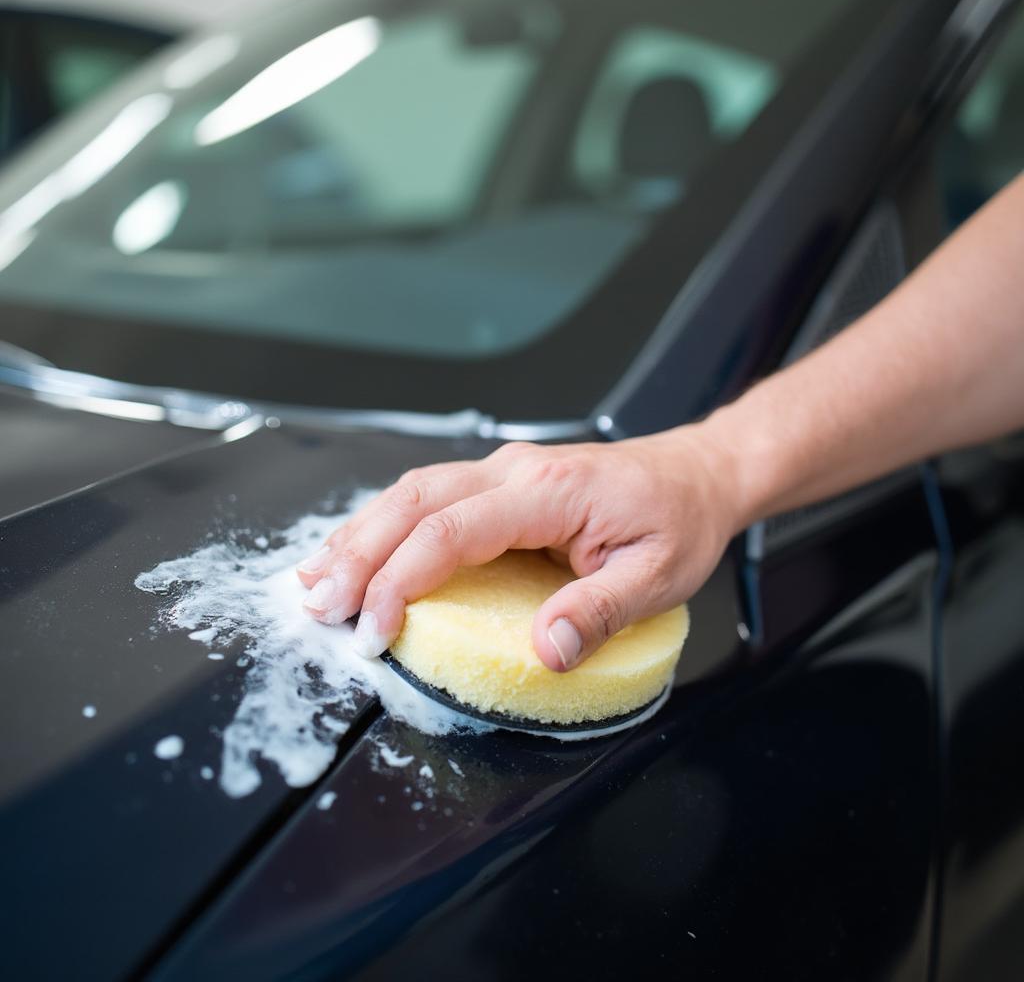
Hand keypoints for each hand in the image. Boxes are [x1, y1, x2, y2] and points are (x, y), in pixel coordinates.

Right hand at [295, 429, 742, 670]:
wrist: (697, 474)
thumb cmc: (678, 522)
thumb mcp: (657, 576)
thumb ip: (599, 612)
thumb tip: (545, 653)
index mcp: (550, 492)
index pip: (453, 530)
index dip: (402, 579)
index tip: (373, 630)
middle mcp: (516, 470)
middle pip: (415, 500)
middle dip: (358, 553)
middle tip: (317, 605)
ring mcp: (505, 469)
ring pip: (412, 490)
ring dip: (360, 533)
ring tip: (314, 578)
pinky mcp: (502, 480)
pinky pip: (430, 495)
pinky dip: (386, 523)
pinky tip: (360, 549)